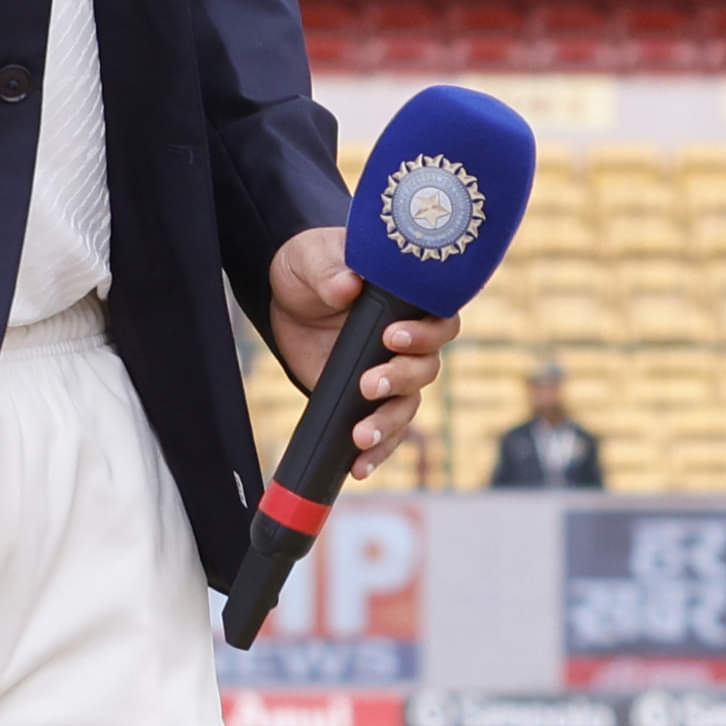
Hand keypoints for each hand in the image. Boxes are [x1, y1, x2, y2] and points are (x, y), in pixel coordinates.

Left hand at [265, 225, 444, 481]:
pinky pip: (385, 430)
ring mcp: (390, 372)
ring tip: (360, 435)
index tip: (393, 337)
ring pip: (407, 404)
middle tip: (368, 383)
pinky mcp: (367, 399)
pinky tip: (358, 466)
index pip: (439, 322)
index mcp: (408, 302)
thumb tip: (347, 285)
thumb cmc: (311, 265)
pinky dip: (377, 452)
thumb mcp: (313, 258)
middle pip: (426, 368)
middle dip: (400, 379)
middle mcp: (409, 342)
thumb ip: (330, 270)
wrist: (286, 296)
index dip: (425, 334)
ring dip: (389, 423)